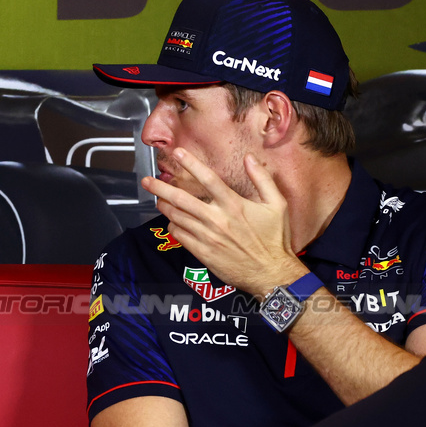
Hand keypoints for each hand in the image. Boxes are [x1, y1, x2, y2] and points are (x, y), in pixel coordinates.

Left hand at [141, 150, 304, 296]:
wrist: (271, 273)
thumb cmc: (275, 239)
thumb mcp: (278, 204)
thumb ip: (262, 179)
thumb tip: (250, 158)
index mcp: (234, 204)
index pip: (208, 179)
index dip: (191, 164)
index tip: (177, 153)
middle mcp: (217, 219)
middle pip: (182, 199)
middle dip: (160, 188)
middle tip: (147, 181)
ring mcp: (208, 237)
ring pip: (177, 217)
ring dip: (165, 206)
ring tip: (158, 199)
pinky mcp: (203, 253)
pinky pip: (180, 236)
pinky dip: (173, 226)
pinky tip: (173, 221)